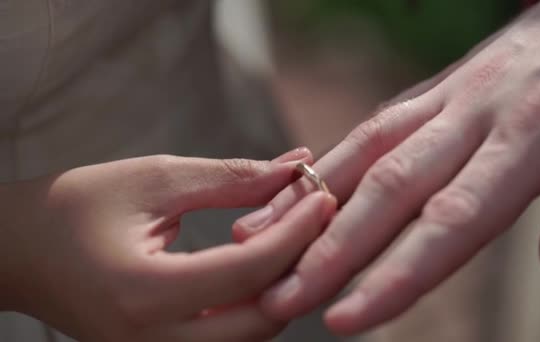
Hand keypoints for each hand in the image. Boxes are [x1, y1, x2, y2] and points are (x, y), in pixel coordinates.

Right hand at [0, 150, 336, 340]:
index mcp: (143, 293)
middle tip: (315, 220)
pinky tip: (263, 264)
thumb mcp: (155, 181)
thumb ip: (231, 179)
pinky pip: (228, 340)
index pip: (249, 272)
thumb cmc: (77, 206)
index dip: (297, 232)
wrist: (21, 251)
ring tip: (293, 236)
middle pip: (262, 320)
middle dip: (300, 267)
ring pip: (250, 337)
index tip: (322, 196)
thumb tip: (297, 170)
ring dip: (281, 288)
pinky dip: (255, 304)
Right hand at [233, 0, 539, 334]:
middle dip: (329, 249)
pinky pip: (378, 121)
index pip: (450, 221)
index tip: (345, 320)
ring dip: (311, 198)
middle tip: (279, 295)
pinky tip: (306, 185)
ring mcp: (452, 93)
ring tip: (258, 234)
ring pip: (367, 147)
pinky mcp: (442, 84)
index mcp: (531, 133)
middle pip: (389, 188)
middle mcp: (475, 111)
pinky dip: (337, 159)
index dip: (394, 274)